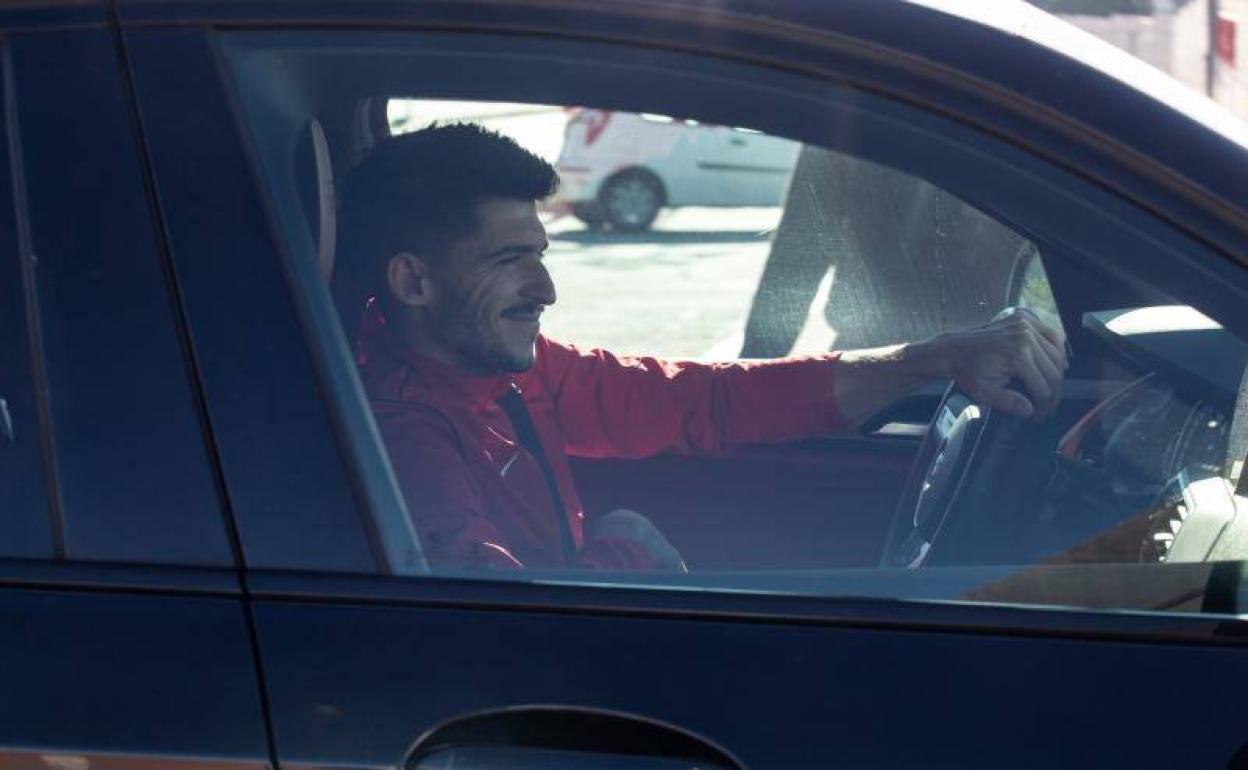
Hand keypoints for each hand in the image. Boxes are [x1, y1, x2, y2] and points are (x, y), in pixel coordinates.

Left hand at [923, 308, 1068, 419]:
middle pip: (1054, 371)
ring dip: (1057, 374)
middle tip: (1048, 406)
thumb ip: (1008, 402)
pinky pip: (1052, 336)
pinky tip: (1051, 364)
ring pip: (1058, 354)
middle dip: (1054, 393)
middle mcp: (1025, 337)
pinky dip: (1056, 351)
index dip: (1044, 406)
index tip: (1041, 415)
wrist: (954, 349)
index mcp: (1017, 355)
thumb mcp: (984, 392)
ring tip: (1050, 388)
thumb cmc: (967, 371)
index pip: (1043, 387)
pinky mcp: (1026, 318)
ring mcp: (1026, 325)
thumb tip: (1030, 410)